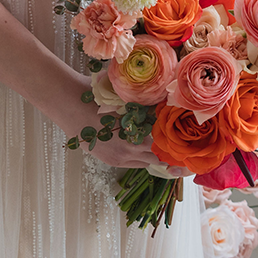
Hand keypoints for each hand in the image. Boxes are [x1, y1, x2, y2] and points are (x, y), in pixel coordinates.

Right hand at [55, 70, 192, 174]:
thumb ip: (143, 101)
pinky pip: (132, 161)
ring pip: (143, 162)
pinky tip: (150, 149)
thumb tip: (167, 97)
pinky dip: (142, 155)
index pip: (160, 150)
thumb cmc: (95, 95)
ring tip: (173, 155)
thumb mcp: (122, 95)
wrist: (66, 102)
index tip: (190, 153)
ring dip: (156, 157)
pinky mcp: (108, 159)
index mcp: (129, 140)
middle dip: (170, 159)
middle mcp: (123, 154)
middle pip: (154, 161)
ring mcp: (114, 159)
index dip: (176, 151)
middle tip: (188, 159)